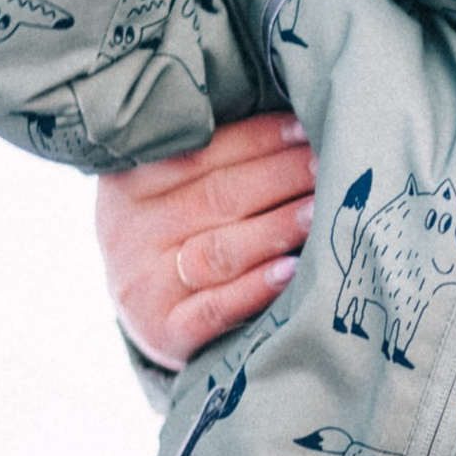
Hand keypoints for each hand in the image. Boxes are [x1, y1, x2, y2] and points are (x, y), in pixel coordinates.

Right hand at [95, 112, 317, 367]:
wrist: (147, 317)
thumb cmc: (177, 236)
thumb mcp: (170, 192)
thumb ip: (213, 161)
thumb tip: (289, 124)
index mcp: (130, 183)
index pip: (201, 153)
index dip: (258, 138)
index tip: (304, 128)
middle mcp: (130, 232)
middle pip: (217, 197)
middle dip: (280, 176)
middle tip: (326, 165)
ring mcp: (144, 285)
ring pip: (219, 250)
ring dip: (276, 227)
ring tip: (318, 210)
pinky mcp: (165, 331)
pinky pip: (216, 307)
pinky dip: (256, 288)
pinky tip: (292, 270)